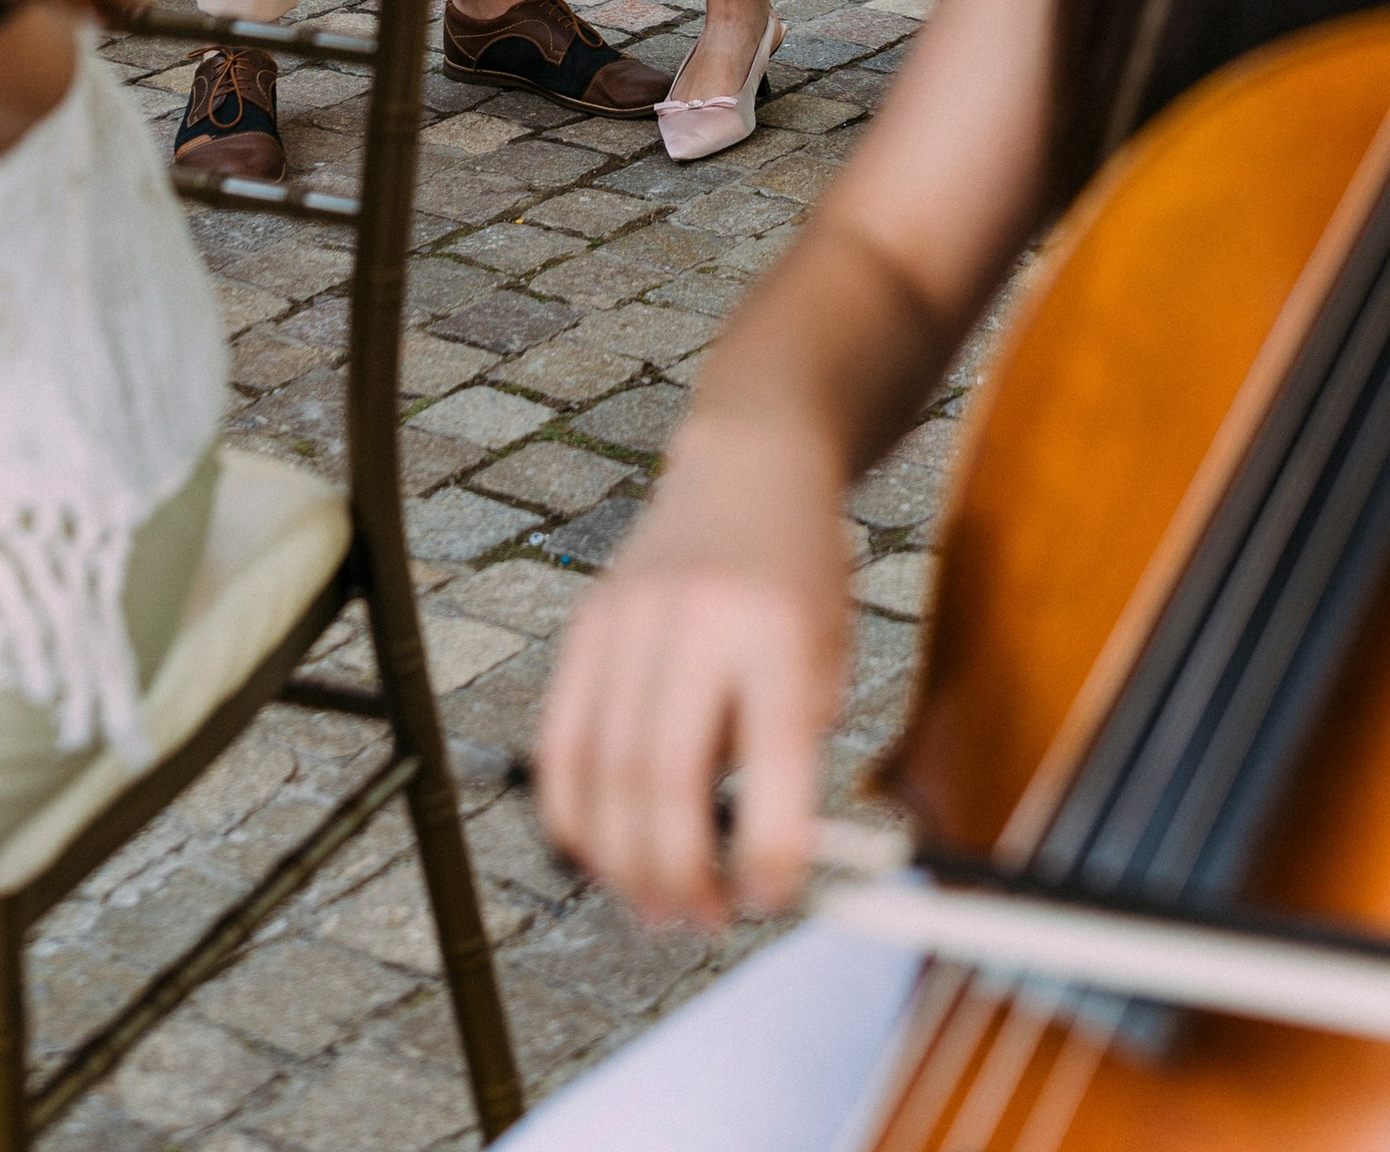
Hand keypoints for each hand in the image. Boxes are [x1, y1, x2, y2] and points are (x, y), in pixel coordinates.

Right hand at [535, 425, 846, 924]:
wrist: (749, 468)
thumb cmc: (800, 580)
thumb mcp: (829, 657)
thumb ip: (797, 757)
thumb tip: (759, 873)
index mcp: (776, 625)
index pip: (772, 756)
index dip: (771, 851)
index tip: (776, 899)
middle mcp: (695, 617)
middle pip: (664, 776)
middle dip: (678, 873)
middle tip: (702, 920)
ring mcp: (627, 617)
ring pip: (600, 771)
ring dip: (622, 863)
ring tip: (656, 906)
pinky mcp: (584, 626)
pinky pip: (560, 742)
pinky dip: (573, 814)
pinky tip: (602, 854)